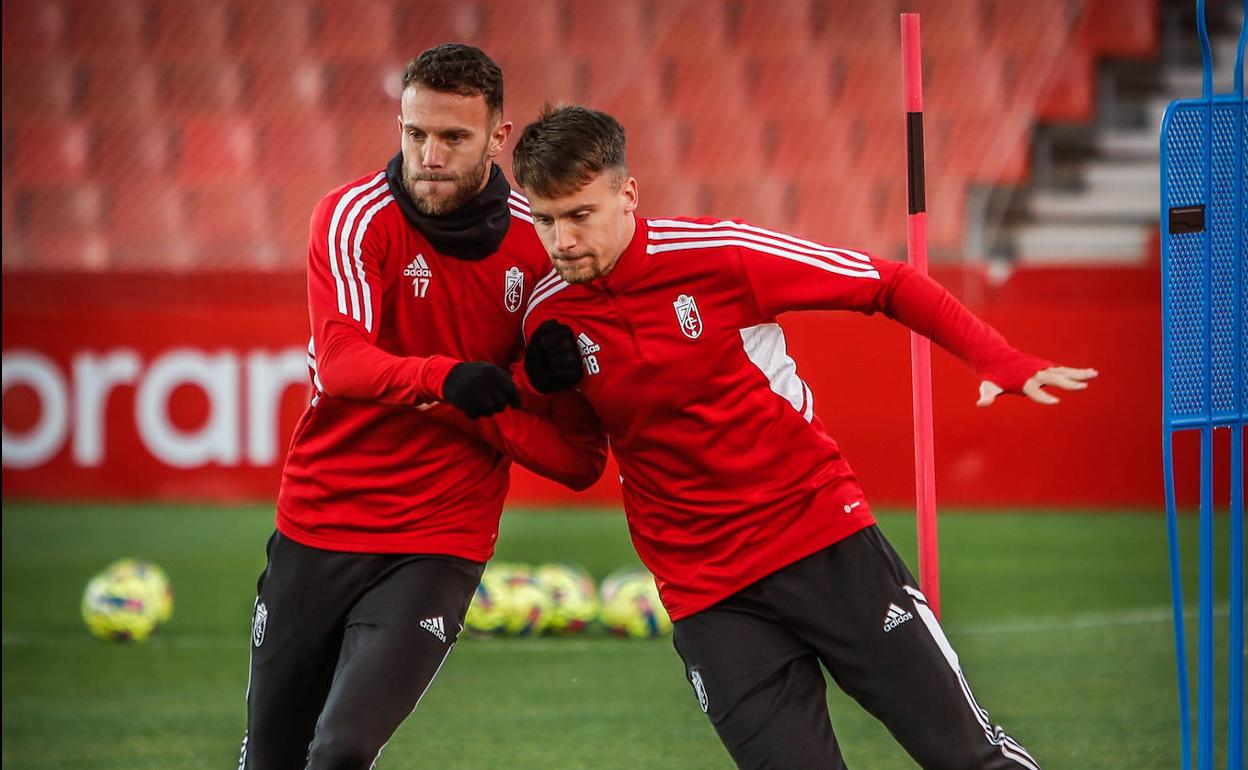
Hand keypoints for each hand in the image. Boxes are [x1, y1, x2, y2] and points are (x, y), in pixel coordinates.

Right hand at [442, 362, 520, 417]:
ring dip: (487, 411)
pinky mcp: (462, 401)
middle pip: (501, 402)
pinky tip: (470, 407)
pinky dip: (474, 414)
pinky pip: (476, 415)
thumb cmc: (474, 375)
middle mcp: (482, 380)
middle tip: (492, 404)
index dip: (515, 399)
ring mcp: (472, 391)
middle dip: (499, 406)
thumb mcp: (488, 370)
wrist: (447, 375)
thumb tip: (517, 394)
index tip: (516, 405)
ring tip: (481, 405)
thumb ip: (503, 379)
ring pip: (490, 411)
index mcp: (491, 371)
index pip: (510, 388)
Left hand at [525, 319, 583, 392]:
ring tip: (550, 364)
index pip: (565, 330)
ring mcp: (577, 360)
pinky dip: (558, 373)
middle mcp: (574, 347)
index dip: (549, 338)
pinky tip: (553, 373)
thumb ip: (545, 326)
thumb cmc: (537, 354)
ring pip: (571, 358)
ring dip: (555, 362)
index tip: (542, 345)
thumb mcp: (537, 337)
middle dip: (552, 350)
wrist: (533, 375)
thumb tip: (555, 321)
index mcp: (566, 335)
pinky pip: (571, 372)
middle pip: (569, 344)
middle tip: (547, 355)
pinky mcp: (577, 374)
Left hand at [977, 366, 1097, 406]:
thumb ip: (987, 396)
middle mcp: (1035, 374)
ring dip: (1078, 374)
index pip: (1034, 391)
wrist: (996, 357)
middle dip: (1067, 383)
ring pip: (1063, 372)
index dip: (1044, 396)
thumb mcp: (988, 386)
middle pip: (1053, 379)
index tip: (1056, 401)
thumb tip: (980, 404)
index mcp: (1023, 381)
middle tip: (1082, 387)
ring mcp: (1042, 369)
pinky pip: (1064, 370)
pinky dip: (1077, 371)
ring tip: (1094, 375)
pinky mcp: (1047, 367)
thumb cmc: (993, 376)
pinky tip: (1091, 373)